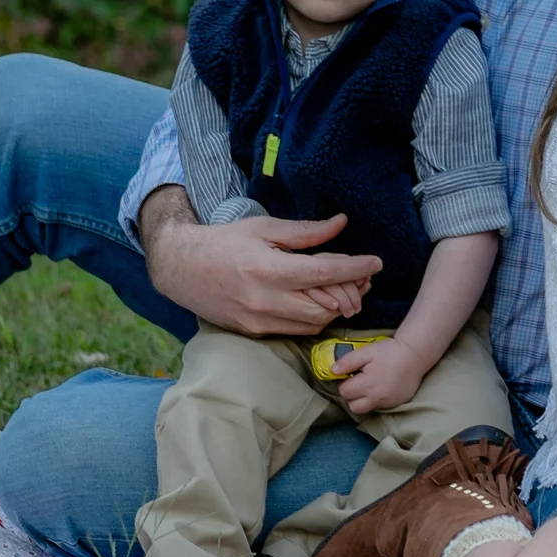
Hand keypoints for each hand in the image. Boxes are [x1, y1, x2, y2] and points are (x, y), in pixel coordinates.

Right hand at [139, 188, 383, 336]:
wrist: (181, 268)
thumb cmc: (224, 242)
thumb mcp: (264, 228)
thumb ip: (305, 232)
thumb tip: (341, 223)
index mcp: (268, 270)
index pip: (325, 272)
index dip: (355, 268)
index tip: (376, 262)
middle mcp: (265, 300)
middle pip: (326, 306)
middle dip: (350, 293)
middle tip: (362, 276)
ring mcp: (259, 321)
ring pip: (314, 323)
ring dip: (335, 308)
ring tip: (343, 287)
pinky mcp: (254, 332)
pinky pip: (296, 329)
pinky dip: (314, 317)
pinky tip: (318, 300)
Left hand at [328, 336, 434, 415]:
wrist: (415, 355)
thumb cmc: (389, 351)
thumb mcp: (366, 351)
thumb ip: (348, 361)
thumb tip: (332, 371)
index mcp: (367, 384)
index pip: (344, 392)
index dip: (345, 383)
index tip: (351, 375)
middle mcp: (377, 398)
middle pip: (353, 406)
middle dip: (352, 396)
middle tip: (358, 382)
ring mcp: (387, 403)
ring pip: (366, 409)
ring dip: (363, 400)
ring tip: (368, 386)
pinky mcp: (396, 404)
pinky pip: (380, 407)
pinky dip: (376, 400)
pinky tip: (381, 388)